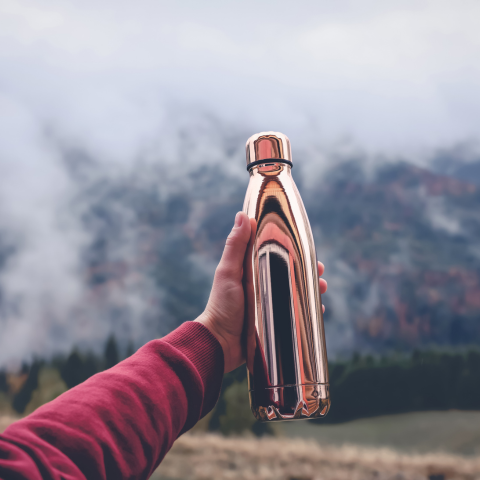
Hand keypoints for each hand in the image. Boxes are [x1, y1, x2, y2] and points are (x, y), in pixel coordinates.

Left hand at [196, 211, 327, 372]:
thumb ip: (235, 246)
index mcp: (251, 271)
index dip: (292, 249)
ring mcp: (270, 304)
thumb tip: (242, 215)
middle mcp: (263, 286)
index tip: (307, 247)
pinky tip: (318, 310)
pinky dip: (308, 310)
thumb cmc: (221, 306)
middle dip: (307, 271)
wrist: (220, 344)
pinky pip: (296, 314)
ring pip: (296, 292)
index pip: (275, 254)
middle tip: (320, 271)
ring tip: (321, 289)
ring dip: (311, 289)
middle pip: (290, 274)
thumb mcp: (228, 273)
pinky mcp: (275, 322)